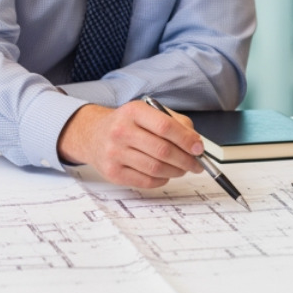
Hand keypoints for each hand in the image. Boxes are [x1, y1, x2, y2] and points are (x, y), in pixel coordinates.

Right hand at [56, 101, 203, 187]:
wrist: (94, 135)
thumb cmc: (127, 124)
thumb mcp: (148, 112)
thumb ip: (175, 123)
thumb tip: (195, 143)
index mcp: (133, 111)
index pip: (166, 127)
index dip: (186, 140)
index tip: (198, 148)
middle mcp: (121, 131)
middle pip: (163, 150)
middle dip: (186, 160)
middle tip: (196, 164)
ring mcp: (115, 153)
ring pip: (156, 168)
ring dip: (176, 171)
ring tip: (182, 169)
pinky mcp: (113, 172)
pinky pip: (146, 181)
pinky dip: (162, 180)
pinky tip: (165, 174)